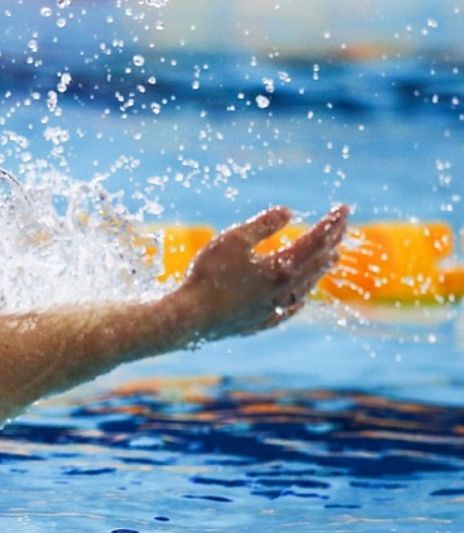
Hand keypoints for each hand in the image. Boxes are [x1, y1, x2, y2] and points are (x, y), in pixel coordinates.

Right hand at [164, 205, 349, 343]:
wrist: (190, 318)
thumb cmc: (208, 276)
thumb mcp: (233, 240)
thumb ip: (263, 225)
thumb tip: (287, 211)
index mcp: (282, 268)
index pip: (316, 241)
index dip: (331, 224)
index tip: (344, 209)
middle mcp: (285, 290)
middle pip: (317, 263)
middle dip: (332, 242)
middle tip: (342, 228)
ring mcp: (274, 309)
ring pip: (307, 287)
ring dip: (321, 269)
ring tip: (331, 258)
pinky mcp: (260, 323)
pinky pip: (289, 310)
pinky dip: (300, 298)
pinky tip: (300, 299)